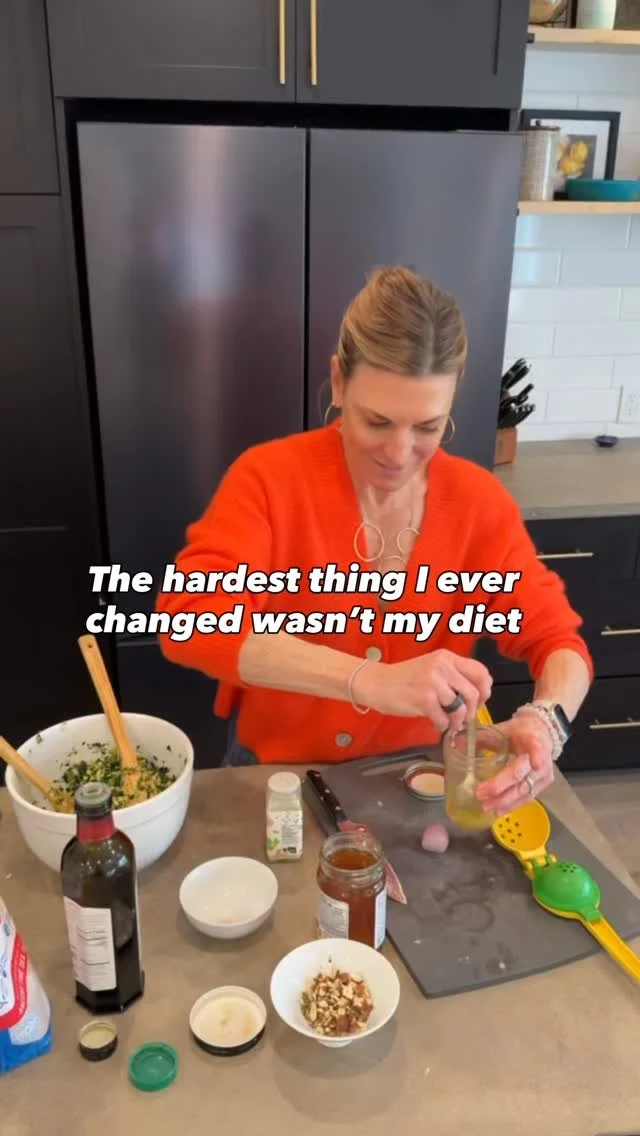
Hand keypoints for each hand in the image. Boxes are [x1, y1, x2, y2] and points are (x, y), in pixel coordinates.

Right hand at [356, 650, 492, 732]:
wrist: (376, 683)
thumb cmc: (405, 679)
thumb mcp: (432, 669)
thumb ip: (453, 677)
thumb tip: (477, 697)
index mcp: (447, 657)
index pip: (481, 672)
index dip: (485, 690)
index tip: (478, 701)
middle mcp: (442, 667)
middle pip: (474, 693)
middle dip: (472, 711)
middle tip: (463, 718)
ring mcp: (433, 683)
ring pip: (461, 709)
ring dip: (456, 721)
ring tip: (448, 722)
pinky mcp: (424, 700)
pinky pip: (444, 719)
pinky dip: (442, 725)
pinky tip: (434, 722)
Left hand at [475, 711, 554, 816]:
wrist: (541, 734)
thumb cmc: (520, 732)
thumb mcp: (502, 729)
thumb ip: (482, 737)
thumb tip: (456, 743)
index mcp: (533, 740)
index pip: (536, 748)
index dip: (536, 756)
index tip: (535, 763)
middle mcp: (542, 760)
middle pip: (521, 777)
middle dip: (500, 789)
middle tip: (480, 795)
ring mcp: (544, 775)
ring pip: (525, 792)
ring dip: (505, 802)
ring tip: (486, 807)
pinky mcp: (543, 785)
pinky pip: (526, 798)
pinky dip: (511, 805)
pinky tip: (498, 810)